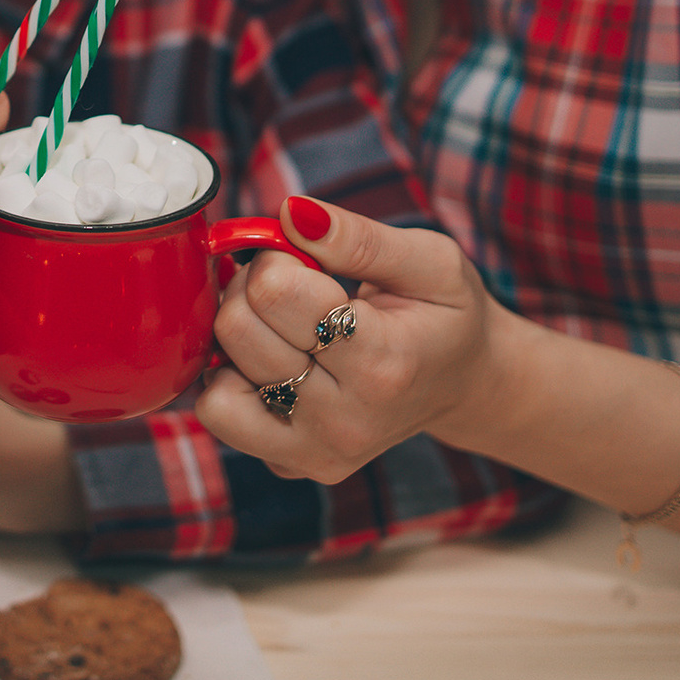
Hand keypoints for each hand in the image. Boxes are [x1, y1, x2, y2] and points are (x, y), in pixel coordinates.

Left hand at [194, 198, 509, 484]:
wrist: (465, 386)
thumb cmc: (446, 315)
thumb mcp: (430, 260)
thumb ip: (358, 237)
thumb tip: (289, 213)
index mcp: (384, 364)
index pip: (275, 293)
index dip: (278, 258)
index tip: (307, 260)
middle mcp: (345, 422)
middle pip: (237, 331)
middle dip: (254, 290)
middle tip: (293, 288)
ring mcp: (315, 453)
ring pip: (215, 381)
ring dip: (237, 338)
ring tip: (281, 326)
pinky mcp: (290, 467)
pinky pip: (219, 415)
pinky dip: (230, 380)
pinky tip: (272, 363)